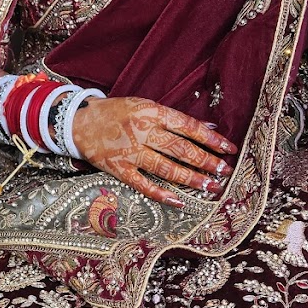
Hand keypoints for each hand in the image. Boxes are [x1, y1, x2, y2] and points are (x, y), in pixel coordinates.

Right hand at [71, 97, 237, 208]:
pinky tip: (178, 201)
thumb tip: (209, 127)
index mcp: (152, 112)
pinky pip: (142, 184)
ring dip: (191, 179)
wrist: (78, 121)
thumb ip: (175, 119)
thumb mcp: (146, 106)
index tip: (229, 148)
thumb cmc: (116, 112)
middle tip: (225, 171)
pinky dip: (160, 194)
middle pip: (181, 149)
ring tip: (210, 187)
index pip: (188, 127)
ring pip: (166, 168)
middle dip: (206, 161)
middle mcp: (143, 131)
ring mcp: (130, 152)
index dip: (211, 138)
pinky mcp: (118, 168)